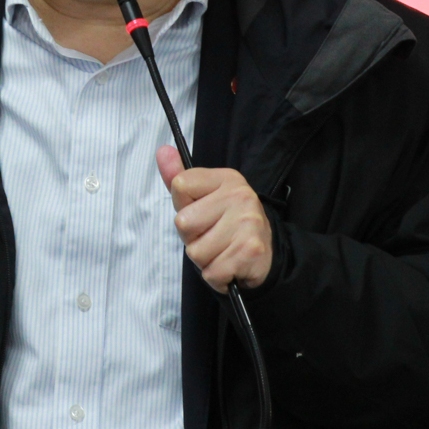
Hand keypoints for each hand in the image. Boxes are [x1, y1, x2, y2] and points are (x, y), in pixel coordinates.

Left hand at [158, 146, 272, 292]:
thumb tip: (162, 151)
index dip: (184, 207)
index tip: (202, 213)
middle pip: (183, 222)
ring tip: (222, 252)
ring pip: (195, 252)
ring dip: (204, 260)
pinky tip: (230, 266)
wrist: (266, 255)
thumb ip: (178, 177)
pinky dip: (216, 277)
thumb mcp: (203, 198)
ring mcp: (247, 222)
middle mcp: (240, 195)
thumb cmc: (227, 226)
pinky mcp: (250, 251)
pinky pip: (211, 272)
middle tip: (213, 237)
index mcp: (226, 178)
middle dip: (192, 238)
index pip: (180, 186)